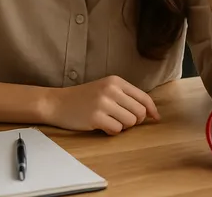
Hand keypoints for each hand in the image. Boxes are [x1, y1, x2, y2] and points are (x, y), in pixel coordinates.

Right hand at [44, 76, 159, 134]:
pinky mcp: (95, 117)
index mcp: (115, 81)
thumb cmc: (83, 98)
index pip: (143, 97)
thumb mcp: (105, 89)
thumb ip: (126, 96)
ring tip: (108, 120)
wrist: (57, 102)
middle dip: (133, 120)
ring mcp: (103, 103)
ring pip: (130, 123)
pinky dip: (111, 131)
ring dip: (122, 126)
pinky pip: (116, 130)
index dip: (152, 110)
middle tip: (120, 119)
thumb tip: (150, 112)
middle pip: (139, 113)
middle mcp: (111, 90)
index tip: (155, 118)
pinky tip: (100, 125)